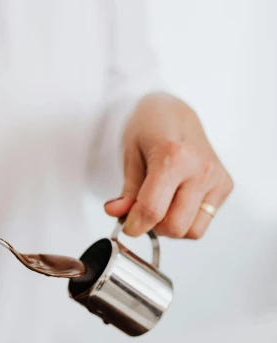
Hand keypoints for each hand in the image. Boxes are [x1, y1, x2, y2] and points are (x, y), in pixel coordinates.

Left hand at [104, 93, 233, 238]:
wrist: (174, 111)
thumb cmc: (149, 128)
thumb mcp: (130, 156)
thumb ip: (127, 192)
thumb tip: (117, 214)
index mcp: (174, 157)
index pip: (153, 211)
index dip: (135, 226)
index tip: (128, 226)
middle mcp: (201, 169)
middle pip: (175, 227)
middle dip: (154, 227)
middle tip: (144, 212)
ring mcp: (216, 178)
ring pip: (192, 231)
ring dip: (172, 227)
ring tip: (163, 205)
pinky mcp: (225, 185)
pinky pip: (203, 222)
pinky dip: (187, 221)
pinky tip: (178, 200)